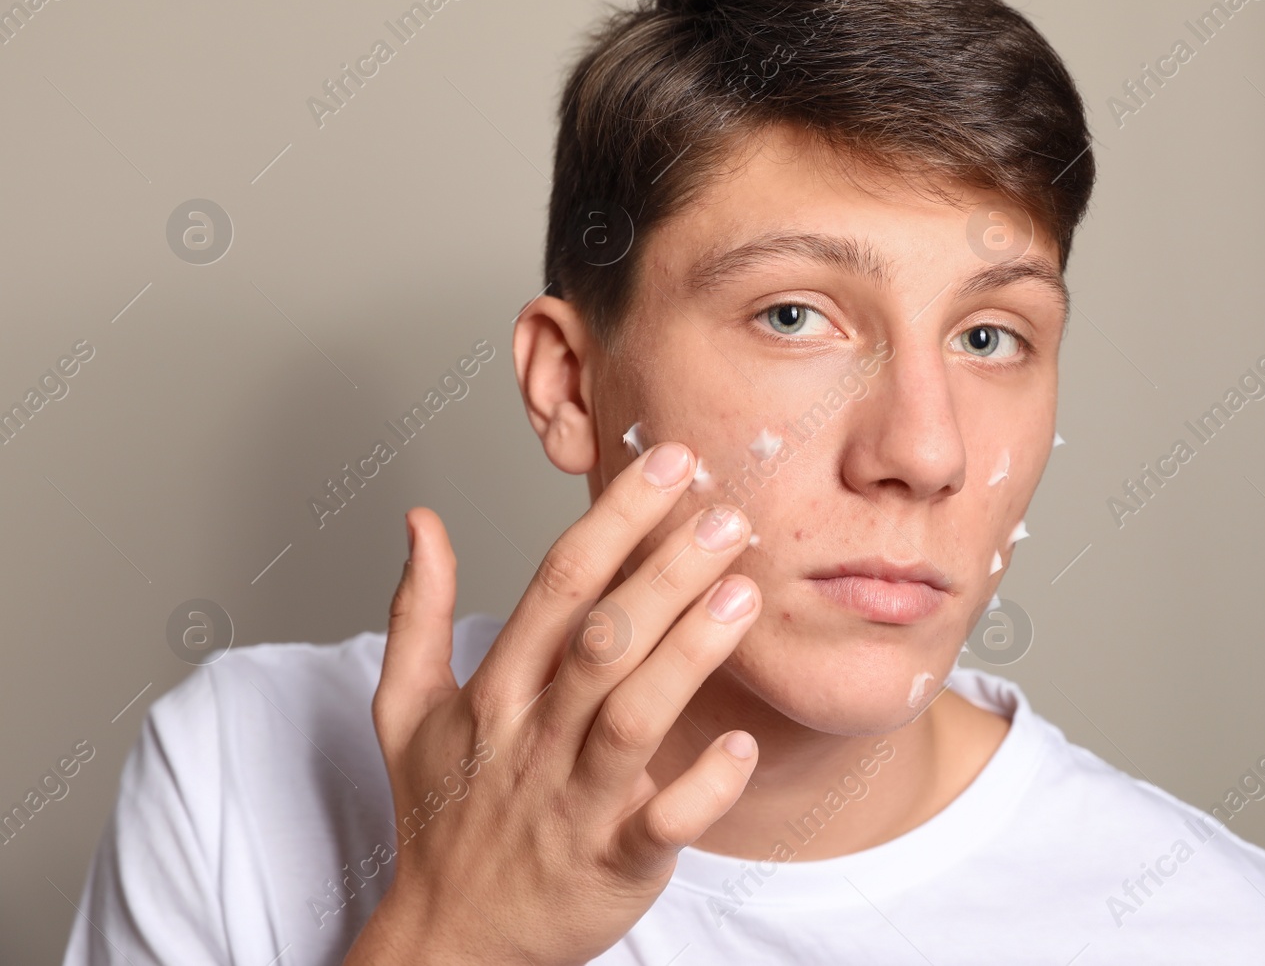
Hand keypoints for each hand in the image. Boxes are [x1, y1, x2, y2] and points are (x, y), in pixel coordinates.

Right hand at [345, 442, 761, 965]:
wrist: (448, 941)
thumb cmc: (442, 813)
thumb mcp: (404, 709)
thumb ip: (416, 611)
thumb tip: (422, 521)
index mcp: (493, 692)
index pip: (555, 586)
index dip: (614, 521)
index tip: (668, 463)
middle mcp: (532, 740)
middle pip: (601, 640)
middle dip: (666, 571)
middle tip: (728, 513)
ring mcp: (571, 804)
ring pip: (632, 719)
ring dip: (689, 655)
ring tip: (744, 596)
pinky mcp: (611, 865)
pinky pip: (660, 825)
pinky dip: (702, 788)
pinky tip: (742, 743)